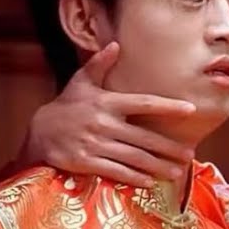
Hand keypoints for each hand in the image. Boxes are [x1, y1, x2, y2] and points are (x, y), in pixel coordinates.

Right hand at [18, 41, 196, 187]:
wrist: (39, 133)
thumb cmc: (65, 107)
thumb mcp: (80, 82)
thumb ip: (99, 64)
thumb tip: (115, 45)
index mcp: (107, 102)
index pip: (144, 103)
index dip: (168, 106)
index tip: (190, 109)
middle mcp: (104, 123)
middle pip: (144, 137)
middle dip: (168, 148)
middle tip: (189, 154)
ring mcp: (95, 144)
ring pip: (134, 158)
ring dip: (157, 166)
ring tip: (176, 172)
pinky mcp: (86, 162)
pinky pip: (115, 171)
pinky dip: (134, 178)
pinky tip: (150, 183)